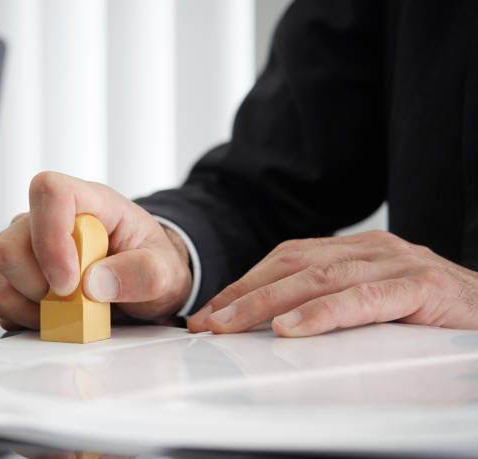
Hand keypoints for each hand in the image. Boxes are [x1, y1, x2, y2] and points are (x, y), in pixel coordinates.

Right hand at [0, 171, 191, 329]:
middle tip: (77, 301)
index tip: (69, 282)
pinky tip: (58, 314)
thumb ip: (142, 273)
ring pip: (2, 274)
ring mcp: (28, 246)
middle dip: (40, 286)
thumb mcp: (165, 270)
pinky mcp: (17, 276)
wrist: (145, 279)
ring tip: (73, 310)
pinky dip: (26, 317)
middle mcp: (49, 219)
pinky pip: (1, 299)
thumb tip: (94, 284)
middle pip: (10, 243)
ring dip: (34, 306)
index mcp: (90, 202)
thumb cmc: (151, 264)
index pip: (50, 192)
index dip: (51, 237)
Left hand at [187, 230, 477, 336]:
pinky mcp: (422, 287)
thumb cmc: (433, 315)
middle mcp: (373, 249)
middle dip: (244, 293)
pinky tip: (292, 330)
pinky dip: (323, 314)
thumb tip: (275, 326)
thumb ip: (333, 305)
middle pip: (293, 264)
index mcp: (357, 250)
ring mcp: (397, 263)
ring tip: (231, 325)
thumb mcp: (373, 304)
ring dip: (266, 302)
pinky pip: (363, 299)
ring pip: (318, 277)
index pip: (287, 258)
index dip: (245, 282)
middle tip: (208, 320)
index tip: (212, 310)